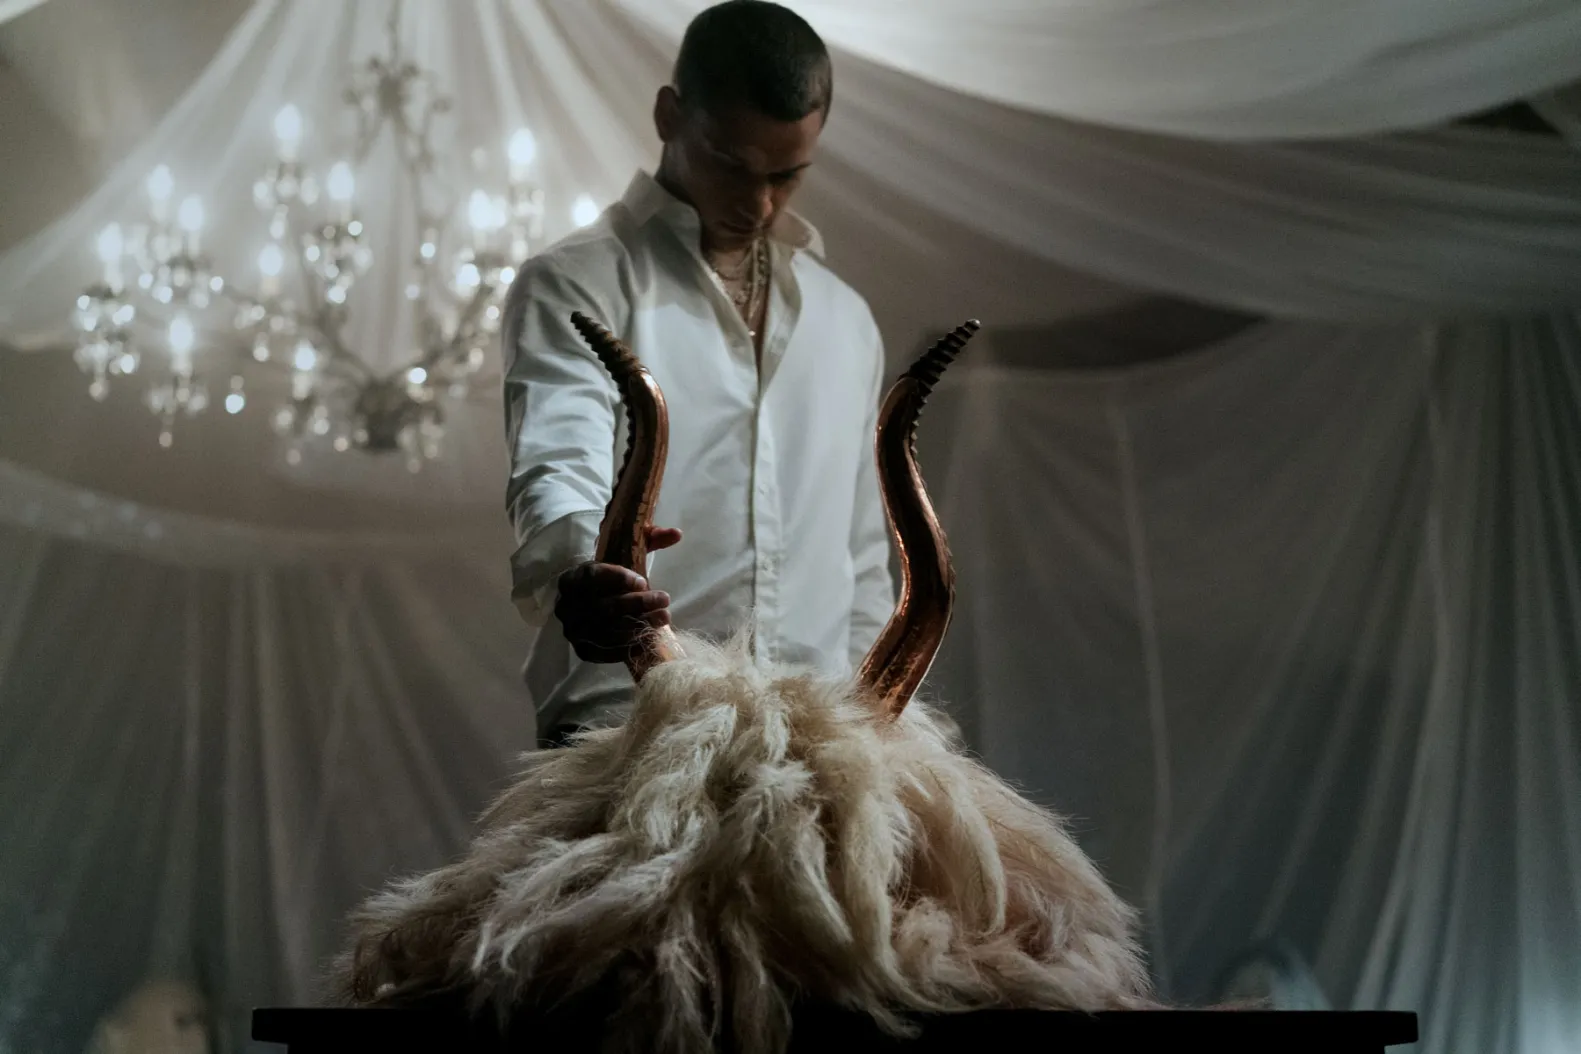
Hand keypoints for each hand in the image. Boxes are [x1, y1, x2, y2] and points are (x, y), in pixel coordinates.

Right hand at [554, 526, 681, 662]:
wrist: (600, 603)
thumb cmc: (616, 577)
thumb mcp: (629, 552)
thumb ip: (651, 539)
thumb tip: (676, 534)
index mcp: (570, 578)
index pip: (591, 576)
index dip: (617, 579)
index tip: (644, 581)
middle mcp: (565, 605)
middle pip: (602, 606)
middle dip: (637, 603)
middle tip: (665, 599)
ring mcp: (572, 630)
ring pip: (606, 630)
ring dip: (638, 625)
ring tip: (664, 617)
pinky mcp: (582, 650)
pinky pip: (605, 652)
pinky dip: (628, 646)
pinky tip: (649, 638)